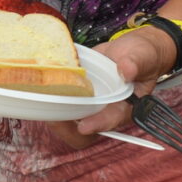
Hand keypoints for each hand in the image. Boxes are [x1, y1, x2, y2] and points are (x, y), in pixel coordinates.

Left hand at [39, 26, 177, 151]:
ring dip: (54, 116)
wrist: (131, 49)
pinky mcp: (76, 94)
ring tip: (42, 102)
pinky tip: (39, 88)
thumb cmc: (142, 56)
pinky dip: (50, 99)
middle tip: (53, 117)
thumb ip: (135, 63)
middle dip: (67, 128)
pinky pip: (61, 104)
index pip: (110, 121)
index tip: (84, 125)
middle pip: (83, 132)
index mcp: (124, 107)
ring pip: (68, 121)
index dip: (97, 125)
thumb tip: (126, 70)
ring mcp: (88, 104)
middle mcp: (104, 110)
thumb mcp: (143, 56)